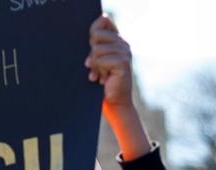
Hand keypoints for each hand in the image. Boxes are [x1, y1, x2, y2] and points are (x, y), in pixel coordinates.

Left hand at [85, 14, 149, 160]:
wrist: (113, 103)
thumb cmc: (102, 84)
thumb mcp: (96, 62)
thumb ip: (94, 46)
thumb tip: (90, 37)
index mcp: (117, 40)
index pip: (103, 20)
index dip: (93, 33)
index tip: (92, 50)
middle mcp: (123, 43)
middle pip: (96, 35)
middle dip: (92, 53)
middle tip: (95, 68)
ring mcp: (125, 52)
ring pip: (97, 49)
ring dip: (95, 65)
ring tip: (100, 76)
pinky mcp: (123, 62)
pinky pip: (101, 60)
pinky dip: (99, 71)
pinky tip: (104, 79)